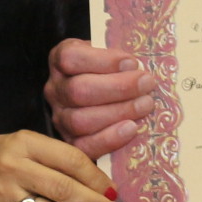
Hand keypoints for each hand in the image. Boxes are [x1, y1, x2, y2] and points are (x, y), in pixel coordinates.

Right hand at [0, 128, 118, 201]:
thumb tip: (103, 186)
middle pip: (62, 190)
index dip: (96, 178)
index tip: (112, 192)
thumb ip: (62, 159)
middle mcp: (13, 167)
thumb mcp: (31, 143)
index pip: (70, 160)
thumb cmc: (9, 155)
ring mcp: (2, 195)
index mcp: (26, 143)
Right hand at [44, 38, 161, 159]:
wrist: (100, 94)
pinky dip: (110, 139)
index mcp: (59, 61)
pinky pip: (84, 146)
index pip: (70, 58)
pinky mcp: (69, 141)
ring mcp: (59, 117)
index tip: (132, 63)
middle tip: (147, 83)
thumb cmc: (108, 70)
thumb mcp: (108, 55)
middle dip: (118, 88)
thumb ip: (118, 58)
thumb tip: (138, 68)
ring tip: (145, 104)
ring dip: (119, 112)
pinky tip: (132, 128)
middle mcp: (54, 89)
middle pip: (78, 90)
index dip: (102, 61)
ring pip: (80, 120)